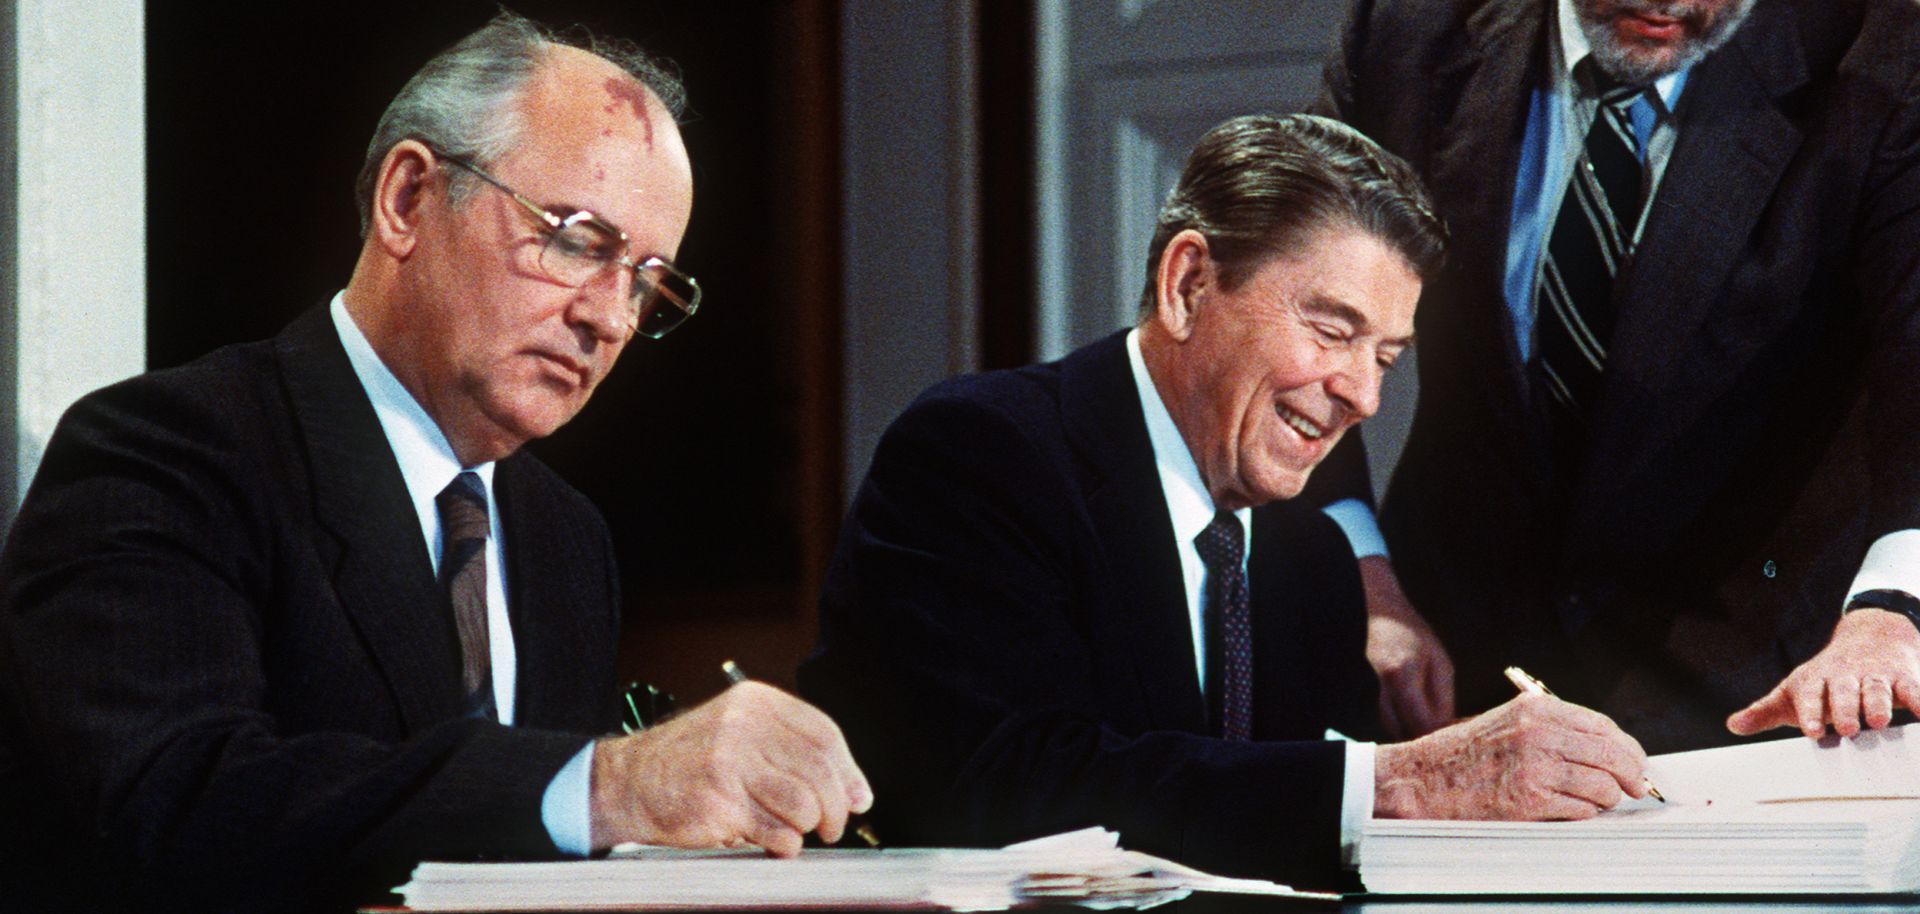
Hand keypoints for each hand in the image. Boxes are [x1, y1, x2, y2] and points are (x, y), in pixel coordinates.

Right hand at [589, 680, 872, 854]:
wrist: (631, 781)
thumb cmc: (691, 760)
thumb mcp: (741, 734)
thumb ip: (796, 753)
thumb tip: (856, 792)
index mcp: (755, 702)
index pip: (825, 734)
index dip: (848, 771)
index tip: (856, 796)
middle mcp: (744, 726)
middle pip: (820, 771)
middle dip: (836, 808)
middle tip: (832, 826)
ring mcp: (730, 764)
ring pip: (804, 804)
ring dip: (809, 827)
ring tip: (797, 832)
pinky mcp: (720, 804)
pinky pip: (778, 832)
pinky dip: (786, 845)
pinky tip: (774, 841)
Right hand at [1360, 555, 1454, 738]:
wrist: (1383, 616)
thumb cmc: (1416, 634)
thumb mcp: (1440, 663)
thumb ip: (1443, 698)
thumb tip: (1448, 728)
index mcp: (1403, 677)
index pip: (1423, 722)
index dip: (1442, 734)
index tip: (1460, 735)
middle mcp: (1385, 689)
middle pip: (1407, 733)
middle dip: (1429, 739)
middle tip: (1450, 736)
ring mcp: (1377, 693)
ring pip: (1396, 730)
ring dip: (1416, 734)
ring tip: (1439, 730)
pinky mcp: (1377, 694)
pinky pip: (1391, 720)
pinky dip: (1406, 726)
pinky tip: (1422, 721)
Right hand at [1374, 693, 1649, 819]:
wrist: (1425, 780)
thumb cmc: (1465, 754)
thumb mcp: (1508, 722)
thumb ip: (1553, 728)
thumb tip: (1605, 749)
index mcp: (1536, 710)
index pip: (1603, 726)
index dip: (1627, 747)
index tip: (1635, 763)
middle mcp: (1539, 733)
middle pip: (1612, 755)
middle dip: (1631, 776)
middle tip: (1634, 788)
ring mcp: (1536, 767)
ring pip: (1603, 786)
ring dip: (1606, 798)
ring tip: (1595, 802)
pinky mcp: (1530, 800)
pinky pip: (1582, 810)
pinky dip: (1584, 814)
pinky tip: (1571, 810)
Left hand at [1726, 609, 1919, 738]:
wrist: (1869, 636)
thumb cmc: (1826, 677)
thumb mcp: (1794, 691)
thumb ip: (1766, 710)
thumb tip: (1733, 726)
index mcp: (1815, 679)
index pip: (1810, 694)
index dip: (1811, 711)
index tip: (1813, 731)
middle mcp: (1845, 674)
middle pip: (1844, 689)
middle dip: (1845, 707)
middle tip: (1848, 729)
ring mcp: (1875, 674)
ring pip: (1877, 687)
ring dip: (1879, 702)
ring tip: (1880, 722)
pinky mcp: (1903, 676)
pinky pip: (1913, 687)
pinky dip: (1919, 699)